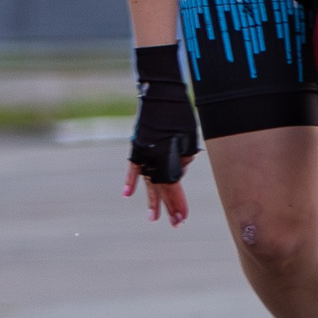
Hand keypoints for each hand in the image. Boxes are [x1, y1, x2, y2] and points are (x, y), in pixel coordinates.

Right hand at [123, 44, 199, 226]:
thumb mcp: (189, 141)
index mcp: (167, 161)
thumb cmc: (180, 115)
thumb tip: (177, 172)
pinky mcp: (137, 146)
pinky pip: (133, 167)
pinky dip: (131, 180)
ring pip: (148, 183)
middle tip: (175, 224)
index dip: (178, 205)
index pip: (173, 189)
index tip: (183, 218)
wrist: (160, 94)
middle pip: (161, 190)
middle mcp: (153, 161)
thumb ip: (183, 160)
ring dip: (152, 200)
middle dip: (169, 207)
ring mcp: (143, 155)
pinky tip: (127, 194)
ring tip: (153, 218)